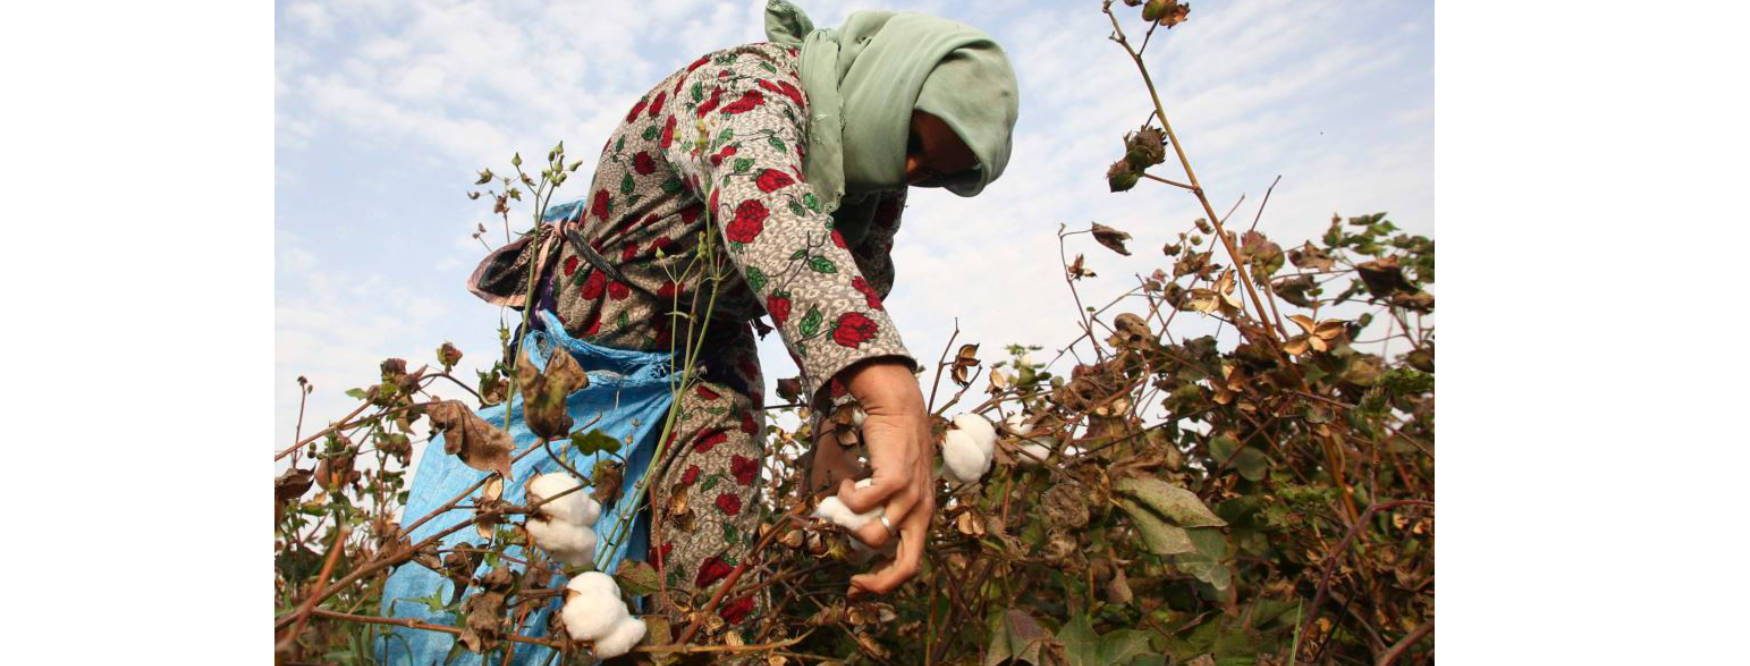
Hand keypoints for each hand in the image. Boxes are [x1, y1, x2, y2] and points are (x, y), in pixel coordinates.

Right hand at [833, 357, 932, 596]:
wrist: (900, 408)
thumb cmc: (894, 447)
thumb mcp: (896, 487)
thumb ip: (883, 511)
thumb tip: (856, 535)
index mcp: (923, 516)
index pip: (912, 564)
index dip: (886, 583)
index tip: (858, 586)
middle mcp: (923, 511)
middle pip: (907, 566)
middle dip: (878, 582)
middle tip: (854, 580)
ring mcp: (912, 496)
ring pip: (874, 536)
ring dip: (851, 523)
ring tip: (849, 499)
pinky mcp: (896, 479)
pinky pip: (861, 504)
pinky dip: (847, 496)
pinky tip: (849, 482)